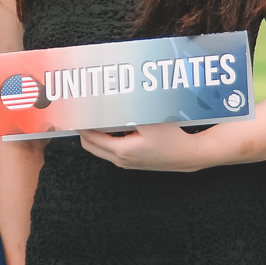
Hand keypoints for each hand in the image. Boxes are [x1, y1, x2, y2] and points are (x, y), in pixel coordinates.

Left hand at [76, 122, 215, 171]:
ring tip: (98, 113)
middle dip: (84, 127)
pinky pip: (111, 148)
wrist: (190, 155)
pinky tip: (117, 122)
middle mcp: (120, 160)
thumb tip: (107, 101)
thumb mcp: (149, 120)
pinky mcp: (132, 161)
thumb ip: (125, 112)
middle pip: (90, 143)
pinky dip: (108, 136)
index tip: (75, 108)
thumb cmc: (173, 138)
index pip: (89, 136)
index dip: (81, 122)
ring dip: (97, 131)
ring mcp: (126, 162)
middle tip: (82, 110)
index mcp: (121, 150)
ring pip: (100, 146)